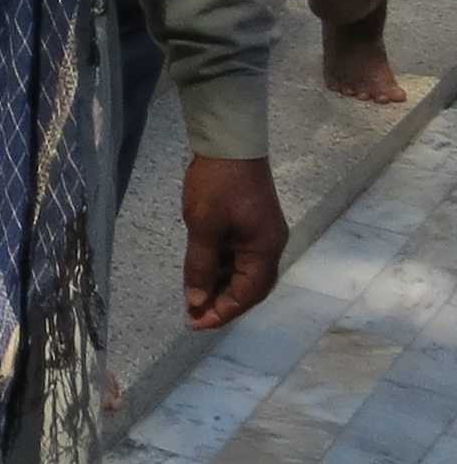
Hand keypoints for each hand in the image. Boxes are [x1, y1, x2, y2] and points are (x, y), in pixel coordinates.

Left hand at [181, 153, 287, 332]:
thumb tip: (197, 301)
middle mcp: (270, 246)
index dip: (221, 312)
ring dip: (221, 286)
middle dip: (222, 303)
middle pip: (250, 288)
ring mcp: (263, 234)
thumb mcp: (203, 227)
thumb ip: (201, 266)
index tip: (194, 322)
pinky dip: (222, 268)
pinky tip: (202, 272)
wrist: (230, 141)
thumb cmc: (216, 184)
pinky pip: (240, 256)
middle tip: (193, 314)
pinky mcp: (253, 224)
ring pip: (244, 272)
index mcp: (265, 250)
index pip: (247, 295)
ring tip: (193, 296)